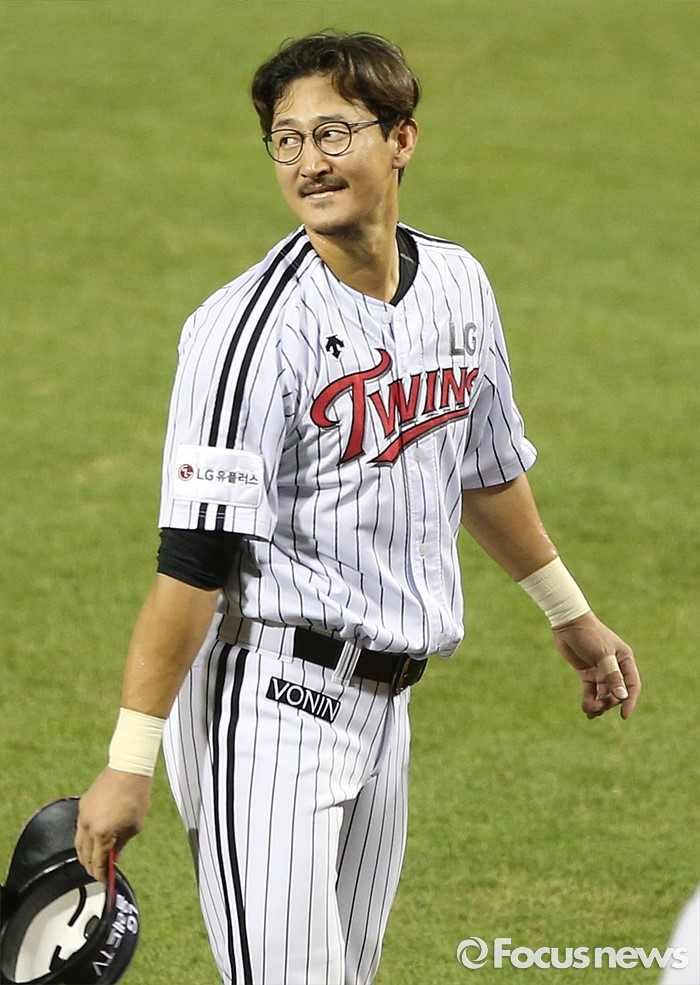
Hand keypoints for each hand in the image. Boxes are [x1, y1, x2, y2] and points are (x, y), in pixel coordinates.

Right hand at [76, 767, 151, 881]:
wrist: (128, 769)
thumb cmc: (136, 797)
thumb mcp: (134, 826)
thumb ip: (122, 844)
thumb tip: (116, 857)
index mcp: (102, 834)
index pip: (98, 862)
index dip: (101, 874)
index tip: (104, 881)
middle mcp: (88, 826)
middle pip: (84, 855)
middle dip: (91, 866)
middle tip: (98, 873)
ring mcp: (83, 815)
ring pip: (78, 843)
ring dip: (85, 854)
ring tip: (93, 860)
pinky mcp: (82, 805)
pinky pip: (79, 828)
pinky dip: (84, 838)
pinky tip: (91, 840)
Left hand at [552, 611, 640, 719]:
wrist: (568, 623)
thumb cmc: (589, 635)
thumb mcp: (603, 655)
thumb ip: (612, 676)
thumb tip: (622, 696)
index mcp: (625, 660)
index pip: (632, 685)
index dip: (629, 701)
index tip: (624, 716)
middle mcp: (615, 667)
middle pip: (617, 692)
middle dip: (608, 702)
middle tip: (597, 707)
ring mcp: (601, 671)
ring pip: (604, 694)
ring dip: (598, 704)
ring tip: (589, 710)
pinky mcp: (587, 673)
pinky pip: (591, 691)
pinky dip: (589, 700)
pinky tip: (586, 710)